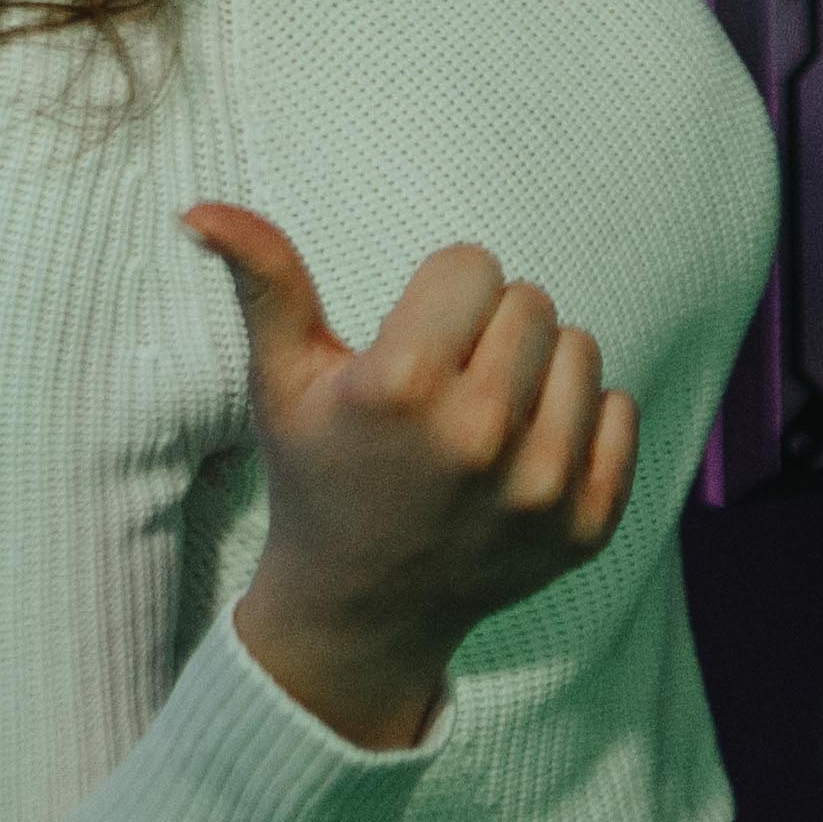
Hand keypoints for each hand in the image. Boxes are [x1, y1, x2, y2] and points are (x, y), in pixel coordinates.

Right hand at [184, 203, 628, 752]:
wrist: (359, 613)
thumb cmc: (318, 476)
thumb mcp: (282, 381)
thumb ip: (263, 282)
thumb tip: (201, 208)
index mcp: (401, 388)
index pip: (472, 263)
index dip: (437, 299)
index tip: (409, 349)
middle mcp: (478, 438)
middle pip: (531, 299)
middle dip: (488, 329)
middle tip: (446, 388)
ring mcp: (539, 489)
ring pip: (581, 348)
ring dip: (538, 372)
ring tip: (483, 420)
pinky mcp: (585, 525)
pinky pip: (621, 412)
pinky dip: (582, 425)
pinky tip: (524, 458)